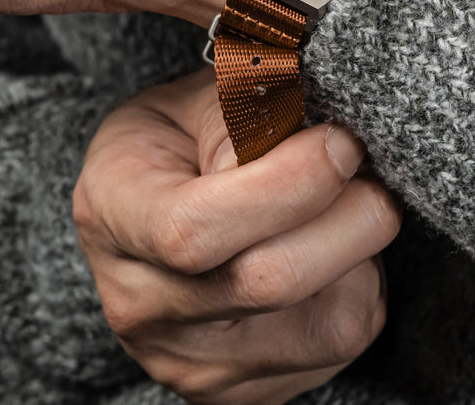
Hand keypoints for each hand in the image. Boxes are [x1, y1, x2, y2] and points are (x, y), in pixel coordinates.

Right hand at [73, 66, 401, 404]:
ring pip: (327, 324)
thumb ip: (248, 115)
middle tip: (359, 161)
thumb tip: (314, 154)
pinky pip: (340, 346)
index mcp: (114, 214)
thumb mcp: (197, 99)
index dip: (287, 185)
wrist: (157, 205)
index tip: (340, 142)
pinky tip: (327, 248)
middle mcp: (143, 306)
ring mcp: (194, 364)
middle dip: (349, 214)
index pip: (195, 230)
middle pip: (271, 283)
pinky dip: (356, 286)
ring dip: (360, 251)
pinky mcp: (245, 390)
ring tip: (337, 204)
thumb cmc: (181, 139)